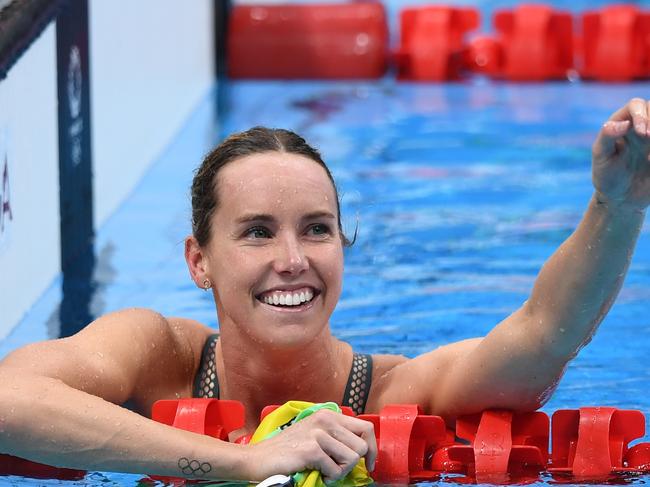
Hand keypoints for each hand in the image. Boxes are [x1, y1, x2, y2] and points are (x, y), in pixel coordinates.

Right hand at [245, 409, 375, 481]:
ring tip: (325, 471)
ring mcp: (318, 434)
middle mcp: (325, 420)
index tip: (369, 463)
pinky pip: (336, 470)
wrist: (257, 459)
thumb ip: (335, 436)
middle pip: (362, 446)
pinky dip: (329, 478)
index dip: (372, 448)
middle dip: (353, 464)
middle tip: (336, 469)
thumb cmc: (286, 450)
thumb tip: (362, 450)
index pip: (366, 428)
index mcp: (328, 415)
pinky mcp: (311, 449)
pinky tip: (317, 474)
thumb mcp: (314, 434)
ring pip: (352, 459)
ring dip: (340, 471)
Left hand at [592, 97, 649, 211]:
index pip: (636, 105)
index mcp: (623, 124)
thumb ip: (607, 137)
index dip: (641, 114)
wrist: (622, 199)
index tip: (641, 133)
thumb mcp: (601, 158)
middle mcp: (641, 126)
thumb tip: (619, 123)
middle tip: (649, 138)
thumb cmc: (607, 176)